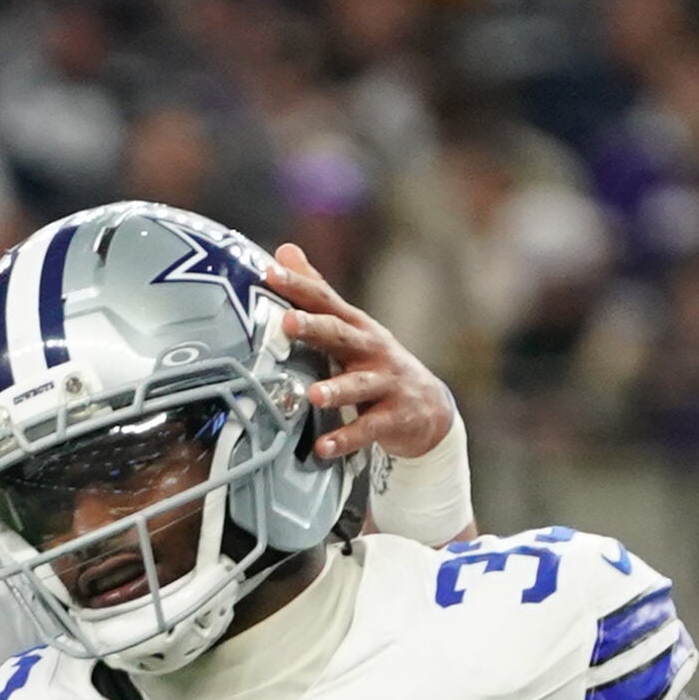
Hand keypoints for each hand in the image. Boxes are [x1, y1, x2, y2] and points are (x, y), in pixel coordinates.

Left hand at [265, 242, 456, 462]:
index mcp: (355, 327)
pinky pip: (367, 430)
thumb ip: (317, 293)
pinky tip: (323, 448)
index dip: (298, 285)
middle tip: (287, 322)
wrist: (429, 409)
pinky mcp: (394, 418)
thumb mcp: (350, 327)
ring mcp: (385, 384)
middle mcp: (371, 350)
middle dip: (314, 328)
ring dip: (336, 389)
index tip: (269, 271)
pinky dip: (345, 439)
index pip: (324, 300)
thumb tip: (284, 250)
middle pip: (341, 335)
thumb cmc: (375, 363)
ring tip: (313, 395)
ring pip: (359, 385)